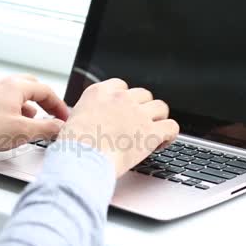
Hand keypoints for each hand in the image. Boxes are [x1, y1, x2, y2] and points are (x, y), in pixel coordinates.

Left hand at [0, 74, 69, 162]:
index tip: (64, 117)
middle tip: (51, 114)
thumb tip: (59, 127)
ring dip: (28, 107)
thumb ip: (46, 128)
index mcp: (15, 86)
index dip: (59, 105)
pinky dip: (12, 111)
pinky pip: (2, 102)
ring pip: (15, 95)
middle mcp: (1, 84)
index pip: (46, 91)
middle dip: (44, 102)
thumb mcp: (23, 132)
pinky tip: (9, 126)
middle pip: (31, 87)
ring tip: (31, 122)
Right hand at [57, 78, 178, 176]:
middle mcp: (121, 98)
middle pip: (143, 94)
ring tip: (153, 132)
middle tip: (139, 124)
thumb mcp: (73, 121)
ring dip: (158, 119)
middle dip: (143, 108)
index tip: (124, 111)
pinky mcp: (151, 132)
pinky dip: (170, 135)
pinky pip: (172, 126)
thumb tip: (88, 121)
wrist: (81, 160)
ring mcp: (137, 113)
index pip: (121, 85)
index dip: (126, 99)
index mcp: (100, 93)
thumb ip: (87, 114)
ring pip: (161, 107)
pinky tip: (162, 142)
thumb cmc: (73, 147)